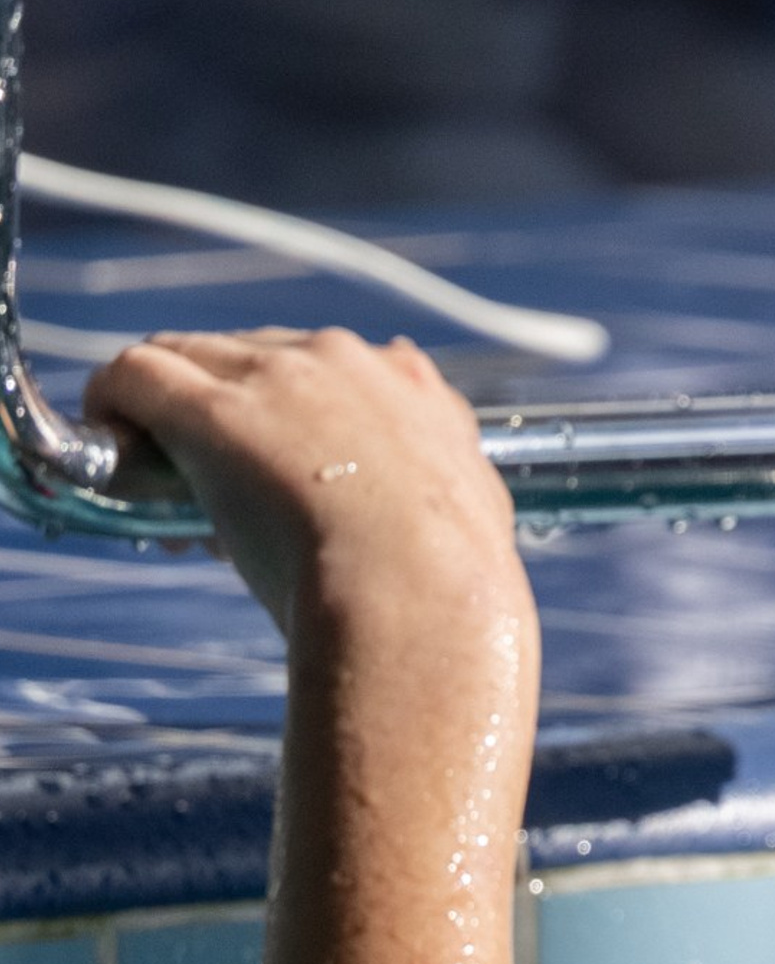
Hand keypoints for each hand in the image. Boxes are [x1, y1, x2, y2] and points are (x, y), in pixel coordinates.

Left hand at [83, 328, 524, 642]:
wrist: (424, 606)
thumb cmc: (453, 593)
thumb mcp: (476, 518)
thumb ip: (454, 485)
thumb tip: (461, 496)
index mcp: (410, 384)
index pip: (323, 370)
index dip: (282, 418)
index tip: (272, 473)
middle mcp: (341, 361)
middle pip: (248, 358)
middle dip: (222, 416)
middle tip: (206, 492)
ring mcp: (273, 379)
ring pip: (186, 357)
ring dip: (165, 412)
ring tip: (153, 481)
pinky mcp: (210, 411)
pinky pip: (136, 374)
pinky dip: (113, 402)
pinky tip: (108, 447)